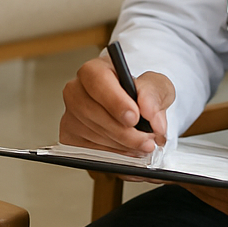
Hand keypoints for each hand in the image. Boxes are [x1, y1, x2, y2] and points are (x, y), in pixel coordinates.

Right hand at [59, 56, 175, 155]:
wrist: (138, 113)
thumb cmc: (142, 94)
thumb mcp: (157, 86)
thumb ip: (154, 94)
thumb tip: (148, 111)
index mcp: (95, 70)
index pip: (96, 79)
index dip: (114, 100)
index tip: (134, 117)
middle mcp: (77, 90)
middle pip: (91, 111)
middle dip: (122, 131)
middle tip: (146, 140)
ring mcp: (70, 115)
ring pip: (91, 134)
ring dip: (121, 145)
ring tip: (142, 145)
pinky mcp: (70, 137)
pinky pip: (88, 151)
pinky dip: (113, 155)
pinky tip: (127, 151)